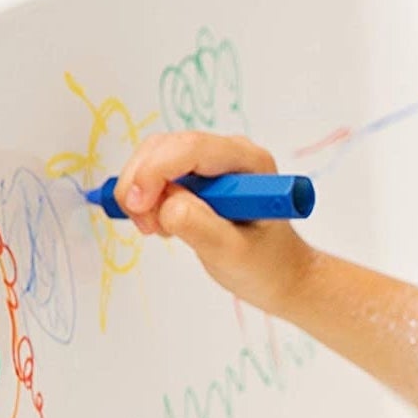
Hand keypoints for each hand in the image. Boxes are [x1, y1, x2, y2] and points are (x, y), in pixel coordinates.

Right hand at [114, 131, 316, 316]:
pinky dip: (145, 196)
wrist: (277, 271)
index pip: (193, 148)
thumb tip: (166, 203)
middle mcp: (231, 153)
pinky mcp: (195, 173)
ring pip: (154, 156)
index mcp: (251, 163)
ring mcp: (212, 161)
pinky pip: (154, 171)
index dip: (157, 171)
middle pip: (166, 146)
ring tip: (158, 230)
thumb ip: (200, 226)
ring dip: (140, 192)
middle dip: (142, 183)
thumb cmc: (265, 262)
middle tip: (148, 227)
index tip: (139, 206)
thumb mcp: (232, 253)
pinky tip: (161, 224)